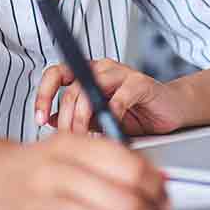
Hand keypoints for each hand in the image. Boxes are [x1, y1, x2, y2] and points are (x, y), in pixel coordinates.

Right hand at [0, 132, 168, 209]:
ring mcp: (44, 202)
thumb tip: (158, 179)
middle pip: (123, 199)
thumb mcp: (71, 145)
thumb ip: (113, 158)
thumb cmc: (35, 161)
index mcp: (70, 144)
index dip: (155, 185)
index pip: (130, 166)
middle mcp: (56, 171)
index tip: (163, 194)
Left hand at [35, 59, 187, 136]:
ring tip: (86, 137)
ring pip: (91, 90)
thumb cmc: (136, 114)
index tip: (39, 119)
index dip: (43, 95)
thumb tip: (49, 120)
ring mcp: (121, 73)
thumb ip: (76, 116)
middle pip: (71, 88)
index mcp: (87, 74)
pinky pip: (119, 97)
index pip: (55, 74)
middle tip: (68, 140)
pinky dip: (112, 117)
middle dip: (66, 119)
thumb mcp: (98, 119)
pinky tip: (111, 133)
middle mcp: (101, 69)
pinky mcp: (140, 83)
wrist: (171, 110)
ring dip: (84, 118)